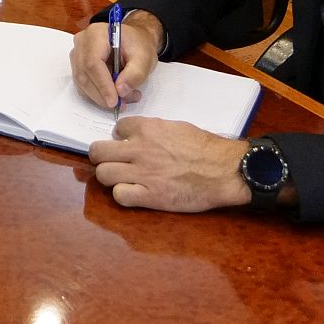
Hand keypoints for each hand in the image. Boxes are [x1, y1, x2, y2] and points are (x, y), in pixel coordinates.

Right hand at [69, 10, 161, 109]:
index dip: (102, 84)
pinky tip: (114, 95)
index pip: (93, 62)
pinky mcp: (78, 67)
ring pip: (82, 83)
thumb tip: (120, 91)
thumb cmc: (137, 45)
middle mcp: (81, 43)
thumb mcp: (144, 57)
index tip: (114, 101)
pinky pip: (83, 86)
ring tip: (124, 99)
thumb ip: (135, 74)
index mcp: (96, 34)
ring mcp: (77, 55)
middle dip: (102, 94)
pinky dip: (97, 96)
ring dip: (101, 97)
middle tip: (122, 104)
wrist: (133, 41)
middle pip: (84, 74)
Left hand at [87, 117, 252, 211]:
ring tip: (121, 178)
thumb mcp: (177, 127)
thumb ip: (154, 130)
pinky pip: (120, 196)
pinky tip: (133, 193)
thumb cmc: (206, 148)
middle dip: (101, 156)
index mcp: (147, 129)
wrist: (225, 170)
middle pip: (98, 152)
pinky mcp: (151, 196)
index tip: (127, 144)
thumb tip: (139, 134)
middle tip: (111, 162)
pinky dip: (123, 195)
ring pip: (103, 174)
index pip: (116, 128)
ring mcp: (143, 174)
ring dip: (110, 176)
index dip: (119, 137)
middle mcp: (139, 149)